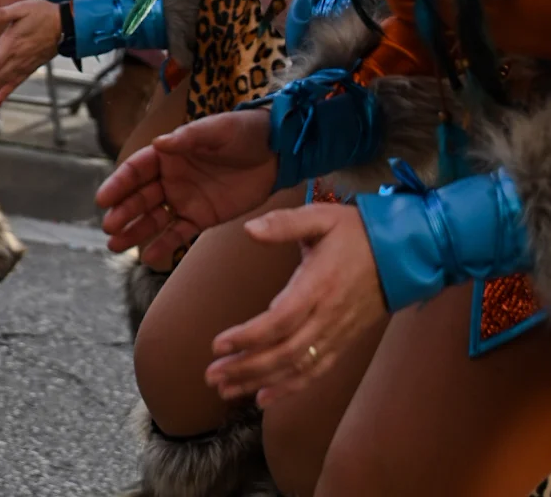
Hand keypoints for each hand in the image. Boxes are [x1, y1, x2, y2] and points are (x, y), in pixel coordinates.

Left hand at [0, 0, 61, 109]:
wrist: (66, 24)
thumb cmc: (42, 13)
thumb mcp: (21, 8)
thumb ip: (2, 13)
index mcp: (11, 45)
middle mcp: (17, 59)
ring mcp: (24, 65)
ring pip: (4, 83)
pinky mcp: (30, 67)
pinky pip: (16, 83)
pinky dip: (6, 93)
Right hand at [95, 111, 277, 266]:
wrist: (275, 152)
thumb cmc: (242, 132)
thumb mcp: (217, 130)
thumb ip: (189, 138)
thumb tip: (159, 143)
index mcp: (169, 152)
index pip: (136, 169)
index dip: (119, 183)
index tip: (103, 199)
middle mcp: (171, 177)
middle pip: (140, 196)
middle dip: (123, 211)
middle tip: (109, 228)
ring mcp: (184, 198)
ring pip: (153, 218)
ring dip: (134, 231)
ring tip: (115, 246)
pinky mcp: (201, 217)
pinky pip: (178, 233)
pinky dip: (163, 244)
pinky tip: (148, 257)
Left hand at [205, 203, 386, 406]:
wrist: (401, 253)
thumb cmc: (355, 232)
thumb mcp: (320, 217)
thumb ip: (284, 223)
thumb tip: (250, 229)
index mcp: (317, 285)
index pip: (279, 321)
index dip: (248, 337)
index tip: (218, 344)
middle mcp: (327, 317)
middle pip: (283, 353)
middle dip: (245, 368)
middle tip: (212, 376)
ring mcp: (336, 334)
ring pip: (296, 368)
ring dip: (260, 381)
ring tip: (226, 389)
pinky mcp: (342, 342)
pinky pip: (315, 372)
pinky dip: (289, 388)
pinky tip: (264, 396)